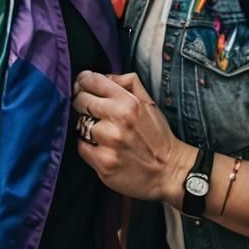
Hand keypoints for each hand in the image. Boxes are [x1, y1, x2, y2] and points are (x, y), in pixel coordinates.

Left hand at [72, 71, 192, 201]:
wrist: (169, 171)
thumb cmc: (157, 135)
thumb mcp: (149, 102)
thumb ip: (127, 83)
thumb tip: (103, 76)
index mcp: (129, 102)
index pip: (92, 81)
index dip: (83, 81)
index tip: (82, 85)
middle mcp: (118, 120)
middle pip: (80, 100)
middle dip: (82, 102)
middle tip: (90, 109)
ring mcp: (109, 142)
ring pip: (79, 124)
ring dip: (85, 126)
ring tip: (101, 131)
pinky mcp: (103, 163)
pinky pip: (81, 146)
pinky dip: (87, 145)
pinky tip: (102, 147)